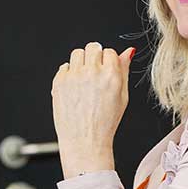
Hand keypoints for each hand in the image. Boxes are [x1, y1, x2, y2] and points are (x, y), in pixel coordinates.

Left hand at [51, 42, 134, 178]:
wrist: (84, 141)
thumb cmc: (104, 122)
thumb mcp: (122, 97)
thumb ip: (124, 70)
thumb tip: (128, 52)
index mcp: (110, 75)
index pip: (109, 51)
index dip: (108, 61)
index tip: (106, 71)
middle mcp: (91, 72)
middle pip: (92, 47)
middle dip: (95, 57)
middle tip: (95, 73)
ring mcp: (74, 76)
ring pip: (77, 53)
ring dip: (81, 62)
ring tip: (84, 81)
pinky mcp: (59, 82)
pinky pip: (64, 67)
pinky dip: (69, 75)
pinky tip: (74, 89)